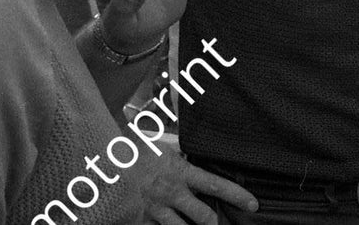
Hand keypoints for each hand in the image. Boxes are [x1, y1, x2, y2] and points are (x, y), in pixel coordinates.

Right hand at [139, 150, 257, 223]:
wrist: (105, 162)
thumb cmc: (135, 150)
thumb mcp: (163, 145)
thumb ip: (181, 150)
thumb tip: (197, 142)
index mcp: (181, 172)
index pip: (217, 185)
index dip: (237, 196)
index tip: (253, 204)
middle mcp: (172, 193)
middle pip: (203, 216)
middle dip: (216, 224)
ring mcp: (156, 210)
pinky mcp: (141, 220)